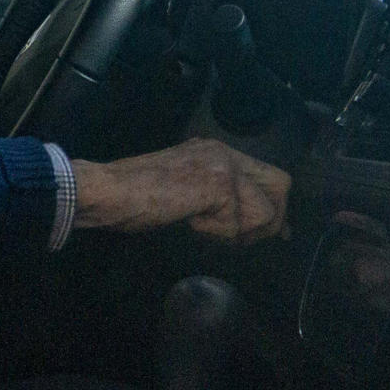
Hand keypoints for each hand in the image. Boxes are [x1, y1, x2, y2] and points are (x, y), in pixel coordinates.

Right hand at [70, 138, 290, 242]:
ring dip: (236, 232)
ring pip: (264, 212)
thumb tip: (257, 224)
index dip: (275, 207)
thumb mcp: (186, 191)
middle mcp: (225, 152)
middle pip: (281, 185)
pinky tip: (190, 223)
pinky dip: (214, 234)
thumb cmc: (134, 195)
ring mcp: (223, 166)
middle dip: (270, 220)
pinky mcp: (218, 185)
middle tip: (242, 238)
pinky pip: (237, 226)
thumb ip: (219, 200)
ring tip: (202, 227)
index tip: (272, 232)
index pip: (269, 175)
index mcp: (217, 151)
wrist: (108, 190)